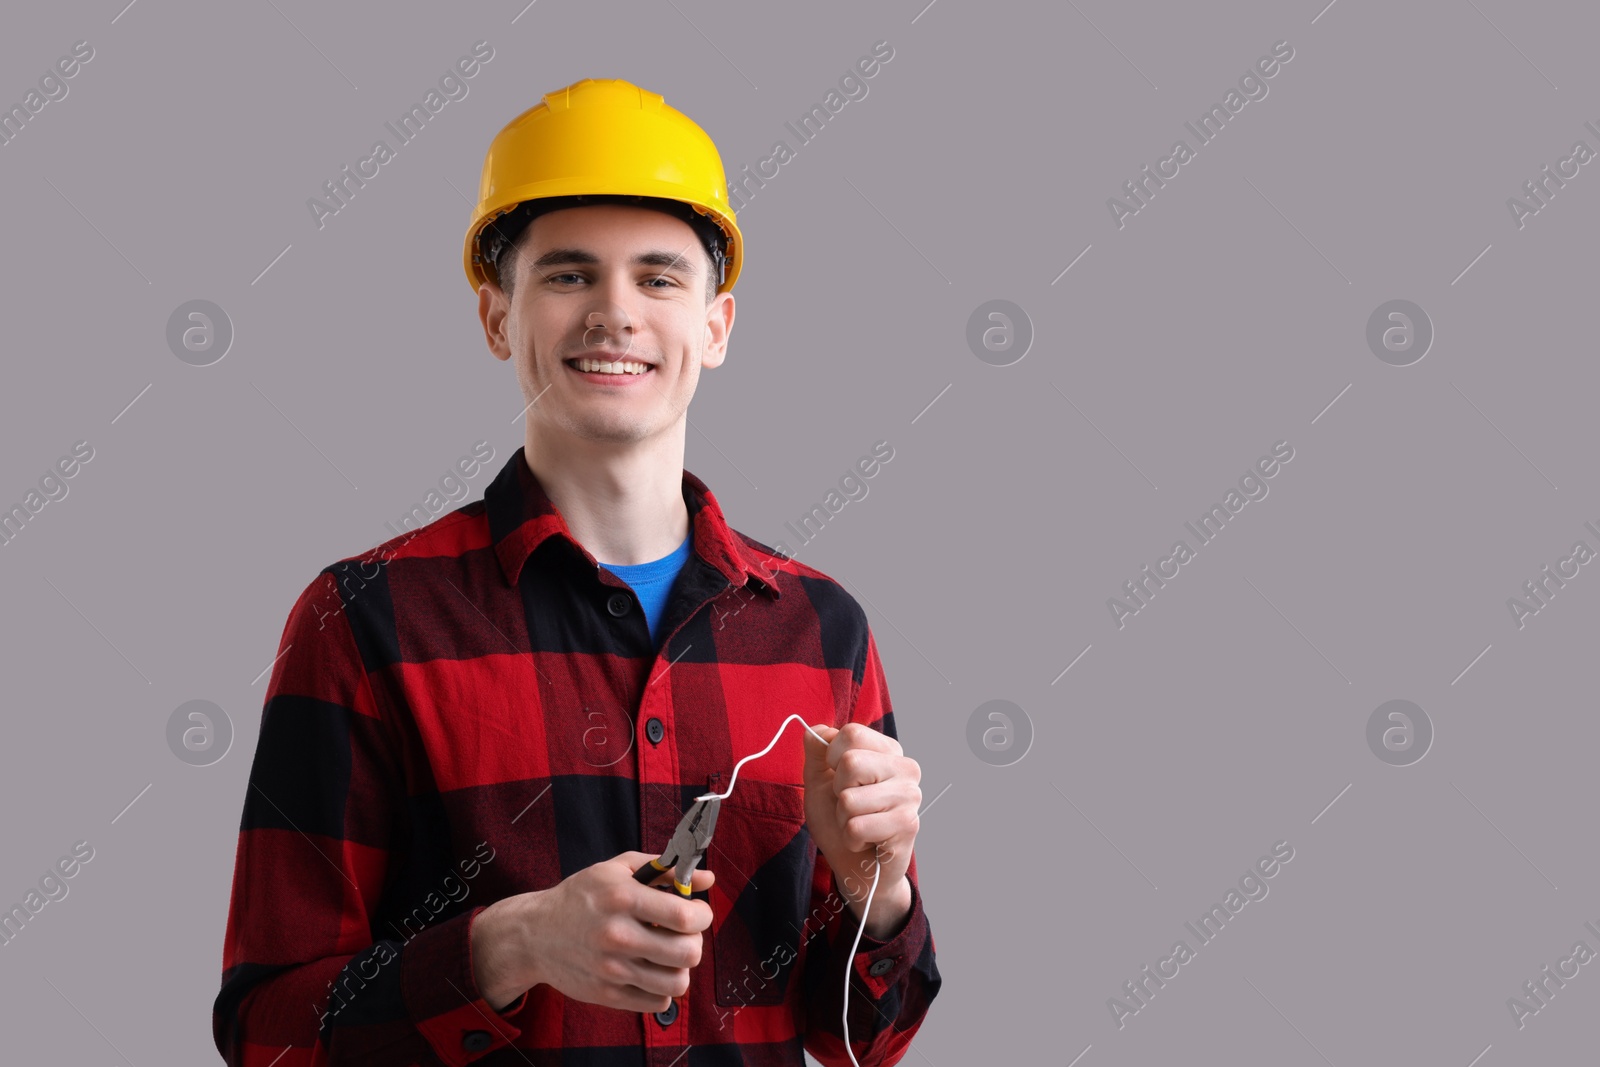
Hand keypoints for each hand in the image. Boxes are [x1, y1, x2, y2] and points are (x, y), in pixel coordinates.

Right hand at [471, 851, 714, 1012]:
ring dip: (681, 967)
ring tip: (668, 953)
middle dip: (695, 941)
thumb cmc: (580, 896)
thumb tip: (708, 879)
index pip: (685, 916)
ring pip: (677, 982)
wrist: (535, 934)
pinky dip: (663, 989)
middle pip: (688, 953)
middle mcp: (617, 936)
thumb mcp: (618, 869)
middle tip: (683, 933)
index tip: (697, 911)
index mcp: (622, 898)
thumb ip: (666, 871)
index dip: (703, 914)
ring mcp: (612, 970)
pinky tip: (652, 970)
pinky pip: (658, 1002)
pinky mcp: (607, 995)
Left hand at [801, 723, 919, 935]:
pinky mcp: (908, 824)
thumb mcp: (819, 782)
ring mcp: (910, 795)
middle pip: (850, 763)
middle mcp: (905, 767)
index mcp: (886, 751)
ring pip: (850, 799)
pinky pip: (857, 826)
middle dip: (837, 792)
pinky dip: (851, 838)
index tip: (839, 778)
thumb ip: (816, 754)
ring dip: (843, 819)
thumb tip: (816, 730)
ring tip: (858, 825)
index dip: (832, 758)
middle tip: (850, 806)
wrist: (856, 866)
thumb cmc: (839, 821)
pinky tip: (866, 841)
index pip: (851, 733)